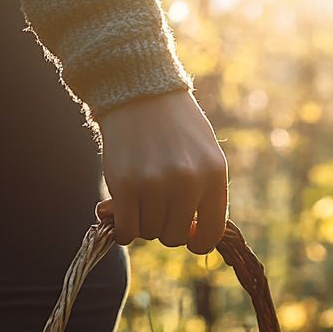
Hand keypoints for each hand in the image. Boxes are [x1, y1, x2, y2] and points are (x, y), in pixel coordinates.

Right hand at [96, 90, 227, 254]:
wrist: (138, 90)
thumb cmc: (175, 126)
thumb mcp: (204, 155)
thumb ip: (204, 194)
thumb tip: (190, 236)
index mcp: (214, 175)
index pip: (211, 234)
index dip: (197, 241)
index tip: (186, 234)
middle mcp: (188, 183)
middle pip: (174, 237)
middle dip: (165, 227)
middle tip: (155, 206)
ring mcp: (156, 185)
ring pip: (149, 233)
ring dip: (142, 222)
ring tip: (139, 198)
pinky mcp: (126, 185)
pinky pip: (126, 230)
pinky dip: (122, 229)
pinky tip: (118, 216)